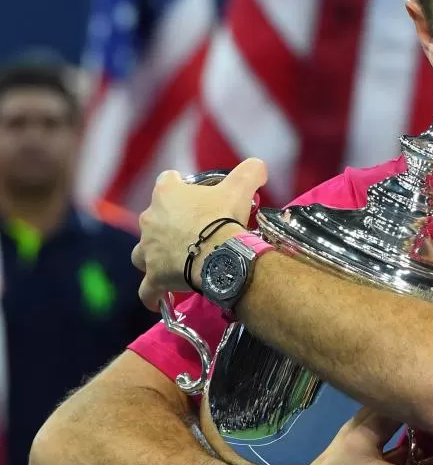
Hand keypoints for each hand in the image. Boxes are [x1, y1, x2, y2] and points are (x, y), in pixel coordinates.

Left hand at [131, 159, 266, 309]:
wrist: (219, 254)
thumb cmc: (224, 218)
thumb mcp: (241, 187)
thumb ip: (249, 171)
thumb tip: (259, 166)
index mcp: (166, 194)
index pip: (166, 180)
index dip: (179, 187)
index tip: (194, 196)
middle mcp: (149, 219)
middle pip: (153, 218)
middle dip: (169, 224)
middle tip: (196, 232)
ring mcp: (148, 250)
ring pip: (142, 252)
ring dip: (154, 256)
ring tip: (174, 261)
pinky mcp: (153, 276)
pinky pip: (147, 290)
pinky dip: (152, 294)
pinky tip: (159, 298)